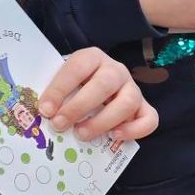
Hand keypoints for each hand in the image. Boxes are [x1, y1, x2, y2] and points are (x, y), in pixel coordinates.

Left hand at [38, 47, 157, 143]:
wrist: (94, 89)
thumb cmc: (74, 87)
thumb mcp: (63, 83)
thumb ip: (56, 94)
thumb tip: (44, 114)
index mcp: (92, 57)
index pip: (77, 67)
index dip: (60, 88)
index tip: (45, 110)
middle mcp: (116, 70)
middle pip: (104, 84)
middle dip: (79, 107)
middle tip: (59, 125)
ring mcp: (133, 88)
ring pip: (127, 102)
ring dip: (103, 121)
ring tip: (82, 134)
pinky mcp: (144, 107)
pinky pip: (149, 118)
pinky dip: (134, 130)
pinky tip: (114, 137)